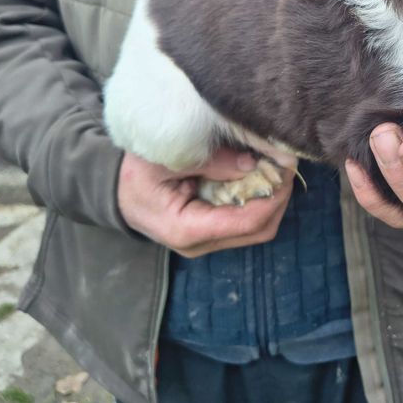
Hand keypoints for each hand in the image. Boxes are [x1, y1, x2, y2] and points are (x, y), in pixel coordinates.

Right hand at [118, 148, 295, 256]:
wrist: (115, 192)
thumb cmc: (135, 174)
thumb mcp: (166, 159)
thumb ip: (210, 161)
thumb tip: (253, 162)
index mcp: (187, 230)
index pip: (246, 222)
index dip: (273, 196)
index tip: (285, 167)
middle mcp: (201, 244)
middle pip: (260, 230)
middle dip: (279, 196)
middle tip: (286, 162)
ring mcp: (208, 241)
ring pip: (258, 228)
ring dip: (272, 197)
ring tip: (276, 165)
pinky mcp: (212, 232)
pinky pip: (246, 220)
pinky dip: (259, 198)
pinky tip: (261, 173)